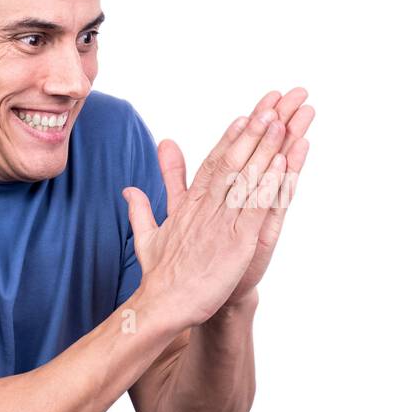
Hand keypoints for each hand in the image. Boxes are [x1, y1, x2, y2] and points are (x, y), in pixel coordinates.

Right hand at [122, 103, 296, 329]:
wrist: (162, 305)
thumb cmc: (160, 276)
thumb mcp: (148, 235)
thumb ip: (142, 208)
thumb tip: (129, 189)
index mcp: (189, 205)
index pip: (212, 164)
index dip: (230, 138)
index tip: (245, 116)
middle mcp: (206, 207)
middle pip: (232, 161)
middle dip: (252, 132)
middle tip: (271, 106)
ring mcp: (222, 222)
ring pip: (246, 177)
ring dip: (264, 148)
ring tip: (280, 122)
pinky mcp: (237, 242)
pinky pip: (256, 206)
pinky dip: (269, 183)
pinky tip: (282, 164)